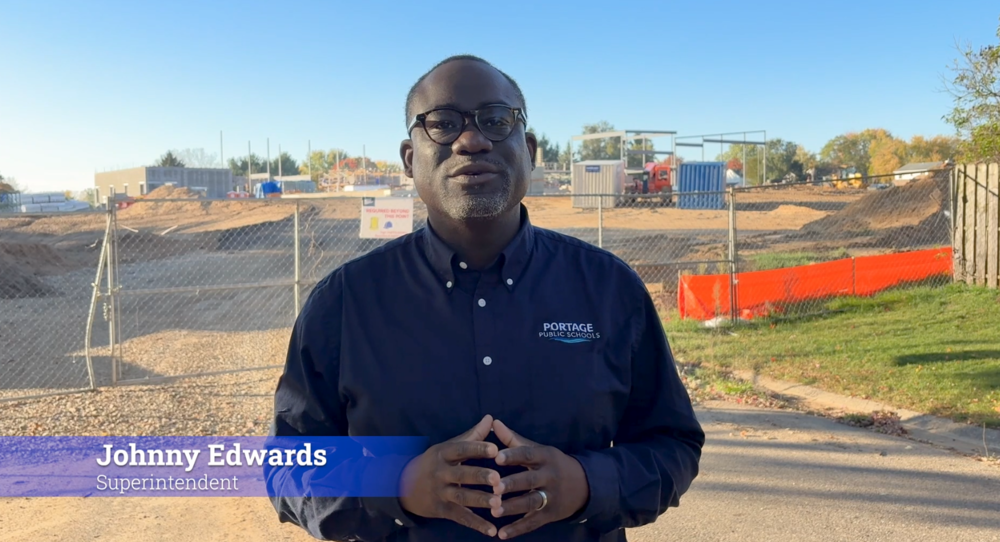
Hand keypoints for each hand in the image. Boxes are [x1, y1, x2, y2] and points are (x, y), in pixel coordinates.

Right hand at [398, 414, 502, 536]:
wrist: (402, 485)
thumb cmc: (434, 462)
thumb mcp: (448, 447)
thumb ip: (472, 435)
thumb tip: (491, 418)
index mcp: (443, 454)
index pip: (461, 449)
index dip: (477, 448)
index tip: (495, 449)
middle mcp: (440, 473)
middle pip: (461, 475)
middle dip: (479, 476)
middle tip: (498, 478)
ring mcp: (440, 493)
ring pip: (461, 497)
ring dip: (480, 501)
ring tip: (498, 503)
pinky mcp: (441, 510)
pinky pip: (460, 518)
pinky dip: (476, 524)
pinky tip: (492, 530)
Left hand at [490, 420, 589, 538]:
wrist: (584, 484)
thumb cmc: (551, 463)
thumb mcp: (538, 449)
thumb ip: (513, 439)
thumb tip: (493, 422)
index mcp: (545, 457)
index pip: (528, 454)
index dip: (513, 455)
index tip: (497, 457)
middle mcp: (550, 476)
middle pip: (530, 480)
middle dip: (513, 484)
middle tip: (495, 487)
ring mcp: (552, 496)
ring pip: (532, 502)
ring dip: (513, 508)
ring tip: (494, 512)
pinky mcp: (551, 514)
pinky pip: (534, 522)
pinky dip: (518, 529)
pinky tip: (502, 534)